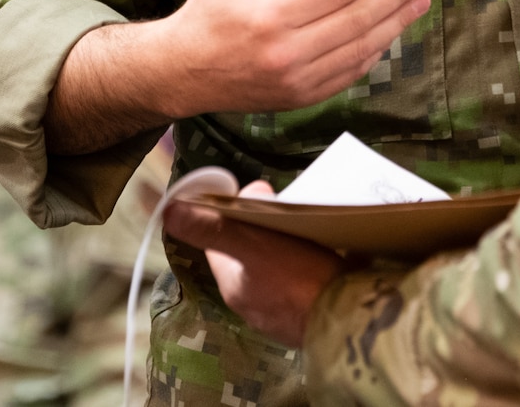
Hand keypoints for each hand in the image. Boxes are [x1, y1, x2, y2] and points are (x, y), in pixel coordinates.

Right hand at [45, 0, 433, 153]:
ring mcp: (297, 79)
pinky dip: (375, 50)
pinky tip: (391, 29)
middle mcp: (287, 51)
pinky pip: (350, 72)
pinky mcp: (302, 97)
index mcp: (270, 15)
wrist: (182, 72)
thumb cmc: (209, 11)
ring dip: (396, 22)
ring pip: (361, 48)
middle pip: (358, 19)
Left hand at [165, 179, 342, 345]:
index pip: (220, 244)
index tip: (255, 200)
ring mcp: (282, 316)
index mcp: (233, 286)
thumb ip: (213, 229)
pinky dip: (312, 272)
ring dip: (290, 253)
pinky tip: (329, 261)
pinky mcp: (311, 319)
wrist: (349, 319)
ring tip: (311, 234)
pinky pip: (305, 287)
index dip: (231, 218)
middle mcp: (252, 306)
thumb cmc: (299, 279)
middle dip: (265, 234)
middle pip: (251, 258)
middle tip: (289, 212)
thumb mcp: (253, 245)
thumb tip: (170, 211)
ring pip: (278, 274)